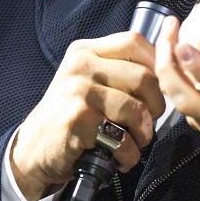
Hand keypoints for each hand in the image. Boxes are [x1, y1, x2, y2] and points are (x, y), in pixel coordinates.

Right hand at [10, 31, 165, 200]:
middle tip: (147, 123)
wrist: (33, 149)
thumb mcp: (88, 80)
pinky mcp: (78, 120)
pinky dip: (129, 154)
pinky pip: (123, 138)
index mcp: (85, 51)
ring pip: (137, 109)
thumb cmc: (70, 115)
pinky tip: (120, 158)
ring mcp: (78, 92)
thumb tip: (166, 67)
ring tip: (135, 143)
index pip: (134, 41)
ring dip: (144, 134)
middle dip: (156, 105)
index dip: (157, 64)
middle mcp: (80, 66)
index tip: (159, 88)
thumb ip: (118, 69)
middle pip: (144, 77)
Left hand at [155, 11, 199, 182]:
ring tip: (182, 36)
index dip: (199, 68)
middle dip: (168, 63)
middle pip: (186, 99)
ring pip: (177, 97)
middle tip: (169, 28)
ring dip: (172, 63)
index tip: (183, 44)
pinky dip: (177, 73)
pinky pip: (179, 98)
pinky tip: (190, 54)